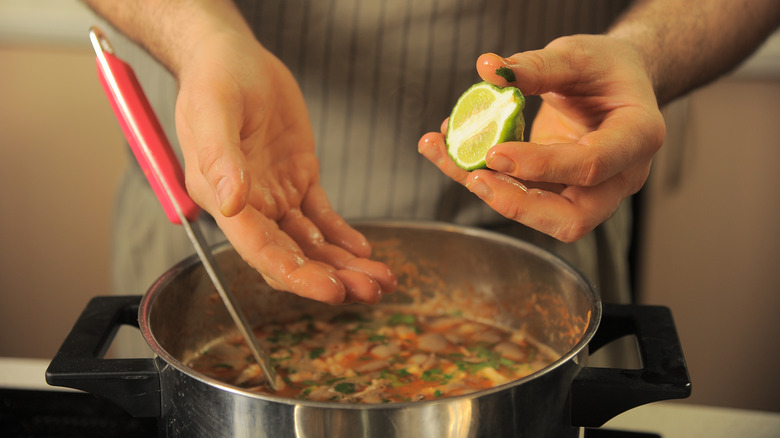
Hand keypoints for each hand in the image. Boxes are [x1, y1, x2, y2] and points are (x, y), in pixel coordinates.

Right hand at [175, 31, 395, 303]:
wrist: (233, 57)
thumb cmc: (214, 77)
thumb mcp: (213, 109)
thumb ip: (219, 159)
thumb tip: (232, 204)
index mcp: (220, 198)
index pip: (259, 249)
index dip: (295, 274)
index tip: (330, 290)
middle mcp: (248, 205)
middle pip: (290, 255)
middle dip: (330, 277)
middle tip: (370, 291)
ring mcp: (274, 194)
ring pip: (311, 242)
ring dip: (344, 263)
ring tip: (380, 279)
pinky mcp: (297, 178)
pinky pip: (322, 216)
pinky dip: (342, 235)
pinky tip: (363, 250)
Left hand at [419, 34, 664, 241]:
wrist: (614, 83)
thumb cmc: (606, 67)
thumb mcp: (578, 54)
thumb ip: (538, 66)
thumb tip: (489, 69)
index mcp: (638, 136)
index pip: (593, 165)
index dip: (542, 165)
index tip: (495, 153)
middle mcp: (619, 176)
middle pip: (573, 218)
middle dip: (518, 204)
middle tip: (475, 178)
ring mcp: (589, 192)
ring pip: (542, 217)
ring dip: (492, 195)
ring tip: (448, 158)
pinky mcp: (559, 193)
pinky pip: (523, 198)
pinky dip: (484, 181)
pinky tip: (449, 152)